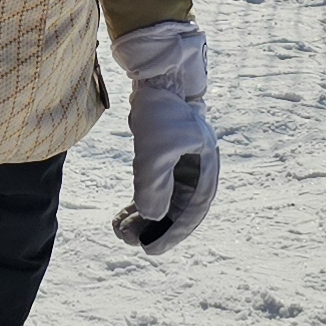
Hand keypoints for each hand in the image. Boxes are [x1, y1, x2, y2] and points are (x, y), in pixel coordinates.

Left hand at [111, 21, 217, 254]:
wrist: (160, 74)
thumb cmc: (162, 110)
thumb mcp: (156, 149)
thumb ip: (154, 184)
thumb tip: (151, 218)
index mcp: (204, 172)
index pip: (189, 214)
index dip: (170, 235)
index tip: (148, 251)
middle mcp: (197, 172)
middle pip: (177, 211)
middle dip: (154, 229)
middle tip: (128, 241)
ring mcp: (183, 164)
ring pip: (165, 201)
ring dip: (145, 217)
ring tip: (121, 229)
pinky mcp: (168, 157)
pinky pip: (157, 188)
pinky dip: (143, 201)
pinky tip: (125, 213)